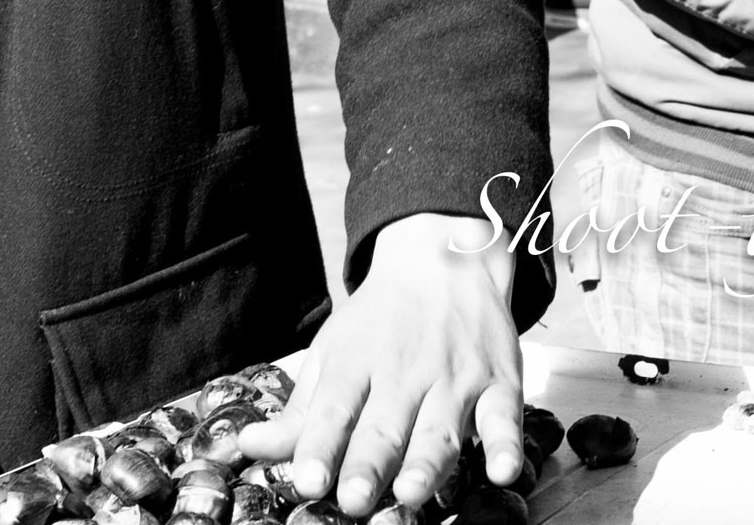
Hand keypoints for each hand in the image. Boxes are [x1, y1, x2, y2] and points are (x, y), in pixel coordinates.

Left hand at [241, 212, 522, 517]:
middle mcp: (405, 371)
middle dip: (369, 464)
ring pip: (441, 427)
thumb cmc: (380, 318)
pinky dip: (507, 445)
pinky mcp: (499, 383)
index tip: (307, 479)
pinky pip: (506, 418)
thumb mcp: (333, 351)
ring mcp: (455, 378)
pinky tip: (502, 470)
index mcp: (357, 362)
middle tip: (354, 499)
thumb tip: (247, 449)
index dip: (320, 445)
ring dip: (426, 462)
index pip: (335, 407)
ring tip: (411, 493)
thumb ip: (299, 410)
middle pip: (385, 425)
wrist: (444, 254)